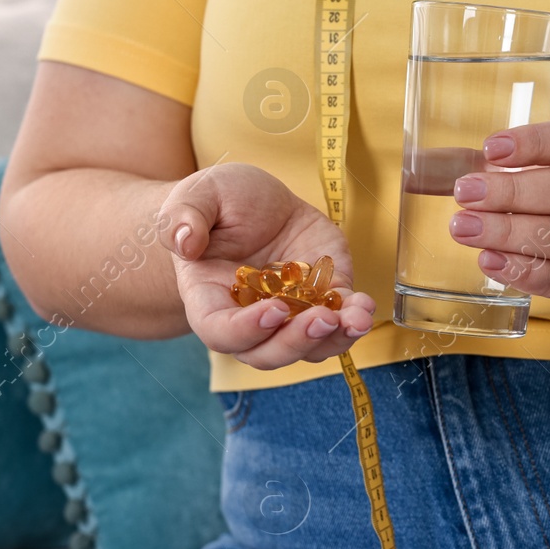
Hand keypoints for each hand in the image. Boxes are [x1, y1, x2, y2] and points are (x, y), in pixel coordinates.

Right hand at [162, 163, 375, 368]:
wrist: (258, 201)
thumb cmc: (220, 202)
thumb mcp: (198, 196)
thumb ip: (184, 217)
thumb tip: (186, 243)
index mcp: (210, 300)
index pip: (220, 332)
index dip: (246, 330)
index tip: (273, 309)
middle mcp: (249, 319)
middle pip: (268, 352)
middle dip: (296, 341)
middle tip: (322, 319)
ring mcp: (290, 315)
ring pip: (309, 348)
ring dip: (334, 339)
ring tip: (356, 318)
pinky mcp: (323, 300)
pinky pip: (340, 322)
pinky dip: (354, 319)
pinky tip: (365, 305)